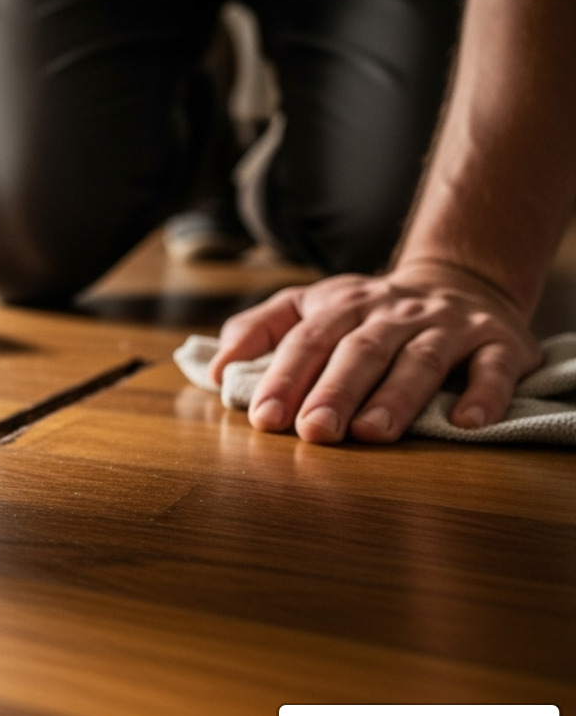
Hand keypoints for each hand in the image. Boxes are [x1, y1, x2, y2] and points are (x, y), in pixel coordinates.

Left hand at [209, 262, 542, 443]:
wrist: (461, 282)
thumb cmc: (369, 313)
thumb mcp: (310, 305)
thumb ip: (260, 328)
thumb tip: (216, 368)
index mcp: (342, 306)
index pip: (307, 340)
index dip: (285, 377)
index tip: (264, 417)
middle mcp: (393, 313)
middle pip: (359, 351)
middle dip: (334, 391)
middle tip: (314, 432)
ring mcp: (447, 327)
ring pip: (419, 360)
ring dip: (396, 397)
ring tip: (373, 433)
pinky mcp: (499, 343)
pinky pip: (493, 368)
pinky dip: (483, 394)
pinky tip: (466, 423)